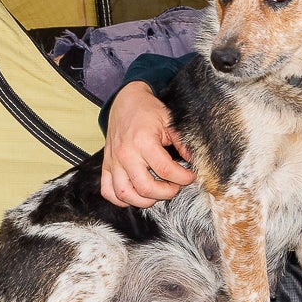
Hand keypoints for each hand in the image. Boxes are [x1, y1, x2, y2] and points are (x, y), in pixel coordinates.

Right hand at [100, 82, 196, 207]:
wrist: (125, 101)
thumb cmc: (148, 111)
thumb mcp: (169, 121)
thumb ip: (182, 142)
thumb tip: (194, 161)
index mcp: (143, 141)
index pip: (166, 170)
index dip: (183, 178)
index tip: (190, 176)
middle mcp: (126, 153)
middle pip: (146, 188)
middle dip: (166, 192)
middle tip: (175, 186)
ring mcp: (113, 161)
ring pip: (125, 194)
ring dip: (144, 200)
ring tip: (157, 192)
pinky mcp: (106, 165)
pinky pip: (107, 191)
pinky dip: (120, 199)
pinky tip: (135, 194)